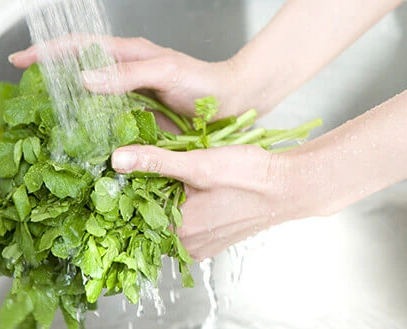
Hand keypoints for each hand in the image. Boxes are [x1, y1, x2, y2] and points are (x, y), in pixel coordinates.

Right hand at [8, 36, 247, 118]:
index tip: (19, 60)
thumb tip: (84, 79)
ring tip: (44, 127)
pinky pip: (106, 126)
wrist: (233, 103)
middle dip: (50, 82)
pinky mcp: (137, 122)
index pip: (78, 46)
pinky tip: (80, 147)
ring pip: (89, 103)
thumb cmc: (205, 82)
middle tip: (25, 99)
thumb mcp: (166, 71)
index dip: (47, 51)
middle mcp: (123, 76)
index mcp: (127, 55)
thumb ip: (128, 74)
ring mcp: (129, 100)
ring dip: (68, 113)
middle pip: (77, 74)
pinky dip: (90, 134)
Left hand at [109, 144, 310, 259]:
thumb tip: (118, 159)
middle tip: (162, 166)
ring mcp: (203, 246)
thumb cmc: (248, 176)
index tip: (133, 168)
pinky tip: (196, 188)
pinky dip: (186, 207)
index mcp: (178, 232)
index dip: (131, 188)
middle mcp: (188, 246)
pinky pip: (189, 225)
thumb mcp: (198, 163)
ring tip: (182, 175)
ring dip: (169, 198)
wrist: (288, 187)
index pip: (136, 213)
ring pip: (171, 220)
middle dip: (151, 192)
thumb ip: (155, 161)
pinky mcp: (215, 240)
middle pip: (152, 217)